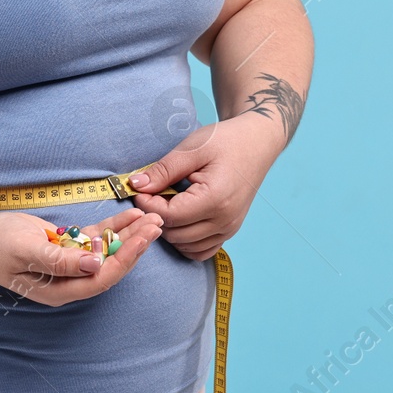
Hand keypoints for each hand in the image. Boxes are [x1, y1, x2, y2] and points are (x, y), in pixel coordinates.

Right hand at [0, 207, 164, 305]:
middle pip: (110, 265)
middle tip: (157, 223)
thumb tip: (96, 263)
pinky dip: (112, 227)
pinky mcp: (66, 247)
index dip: (125, 258)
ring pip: (106, 250)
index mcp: (60, 290)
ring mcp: (69, 264)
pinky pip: (95, 238)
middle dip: (135, 245)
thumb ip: (61, 260)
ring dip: (128, 235)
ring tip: (151, 217)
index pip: (102, 277)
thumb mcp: (26, 250)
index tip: (143, 237)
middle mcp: (70, 281)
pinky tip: (130, 215)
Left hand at [127, 115, 283, 260]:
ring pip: (186, 246)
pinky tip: (179, 220)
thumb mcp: (192, 149)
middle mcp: (224, 220)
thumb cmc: (225, 141)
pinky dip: (185, 241)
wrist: (256, 143)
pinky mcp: (230, 231)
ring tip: (166, 203)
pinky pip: (201, 250)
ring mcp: (229, 229)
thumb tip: (136, 185)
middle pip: (175, 234)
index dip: (147, 205)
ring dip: (169, 229)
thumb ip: (163, 170)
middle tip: (150, 194)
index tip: (139, 189)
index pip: (169, 216)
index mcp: (215, 199)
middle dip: (155, 217)